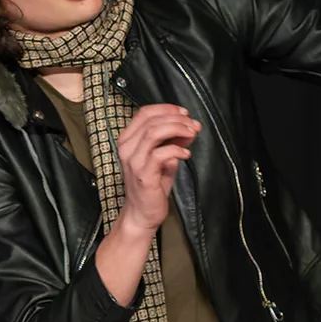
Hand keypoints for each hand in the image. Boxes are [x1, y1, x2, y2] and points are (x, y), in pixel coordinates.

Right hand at [116, 103, 201, 232]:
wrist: (142, 213)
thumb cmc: (151, 185)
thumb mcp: (164, 157)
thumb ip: (173, 141)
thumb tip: (190, 127)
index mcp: (128, 140)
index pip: (145, 113)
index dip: (167, 109)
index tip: (184, 113)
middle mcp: (127, 148)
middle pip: (151, 120)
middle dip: (177, 119)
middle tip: (193, 125)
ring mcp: (133, 161)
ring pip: (154, 132)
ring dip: (177, 130)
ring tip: (191, 135)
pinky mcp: (143, 174)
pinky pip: (160, 154)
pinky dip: (177, 150)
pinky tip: (186, 155)